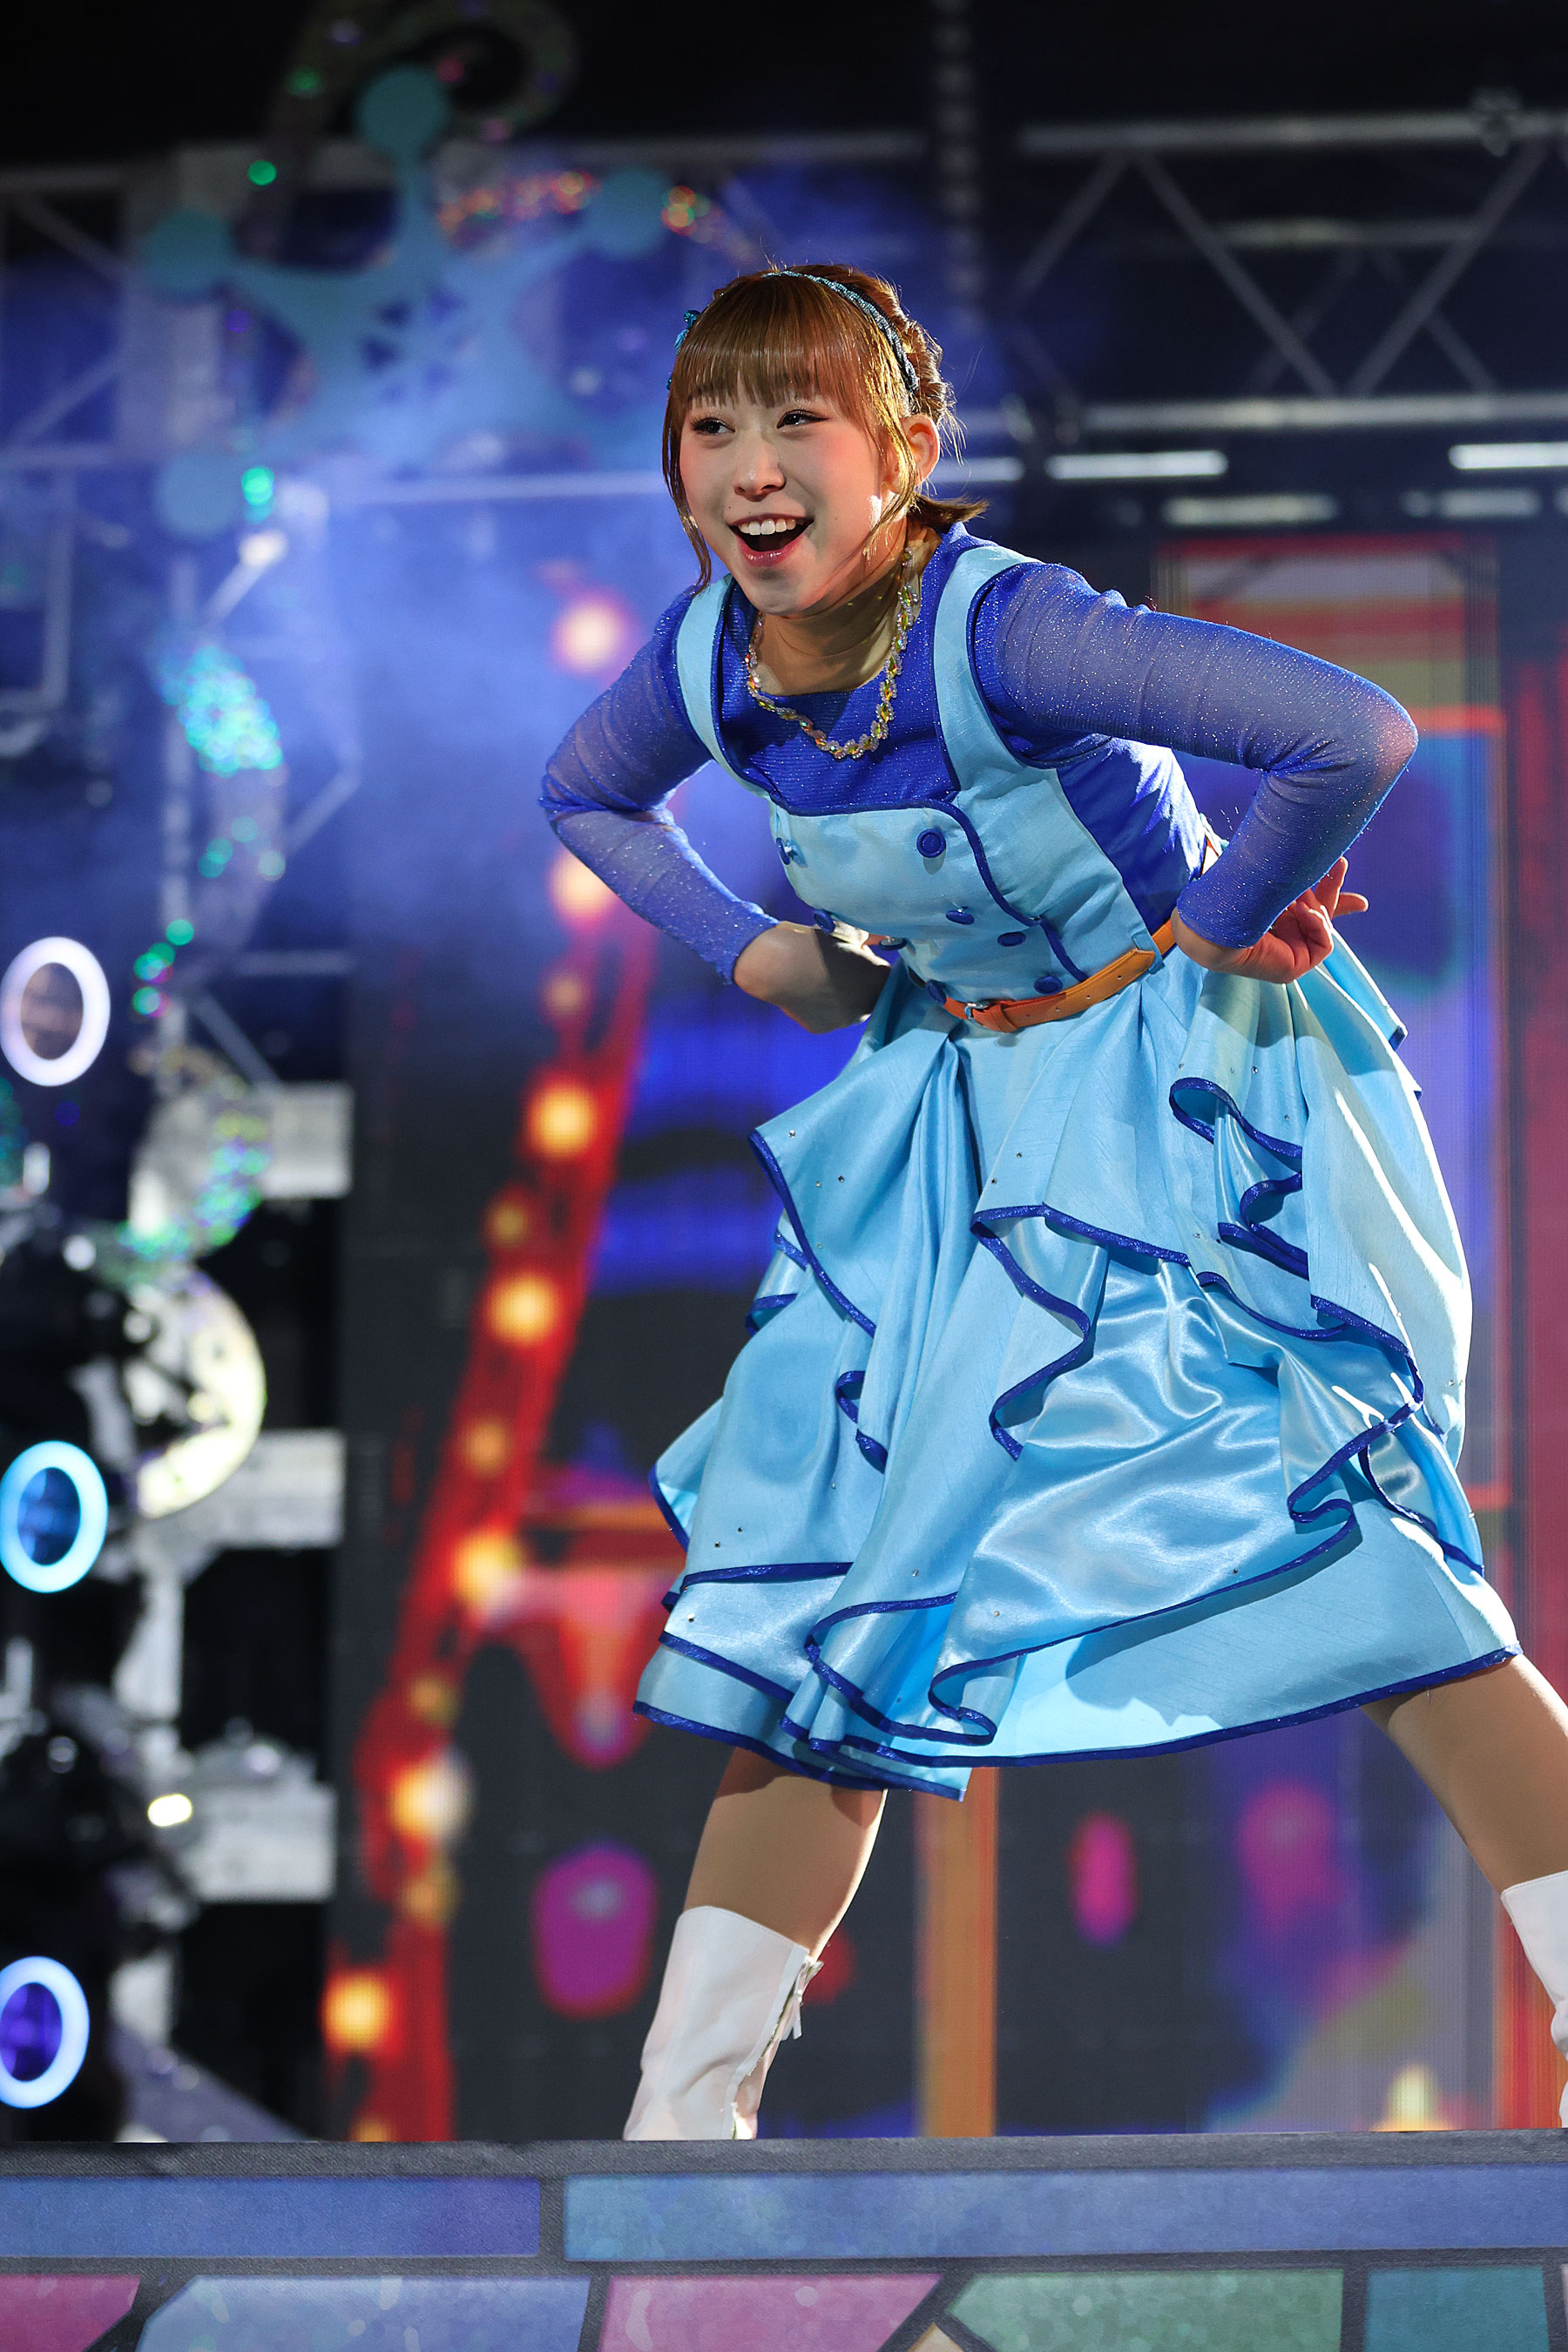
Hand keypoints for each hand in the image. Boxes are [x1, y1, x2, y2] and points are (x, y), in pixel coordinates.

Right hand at [733, 922, 888, 1031]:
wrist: (776, 965)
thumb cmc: (813, 943)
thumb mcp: (845, 931)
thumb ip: (867, 936)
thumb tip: (878, 936)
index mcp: (877, 980)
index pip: (884, 973)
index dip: (868, 962)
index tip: (854, 953)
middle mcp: (866, 1005)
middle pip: (869, 993)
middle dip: (858, 981)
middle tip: (836, 965)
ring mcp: (844, 1020)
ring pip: (849, 1006)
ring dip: (842, 995)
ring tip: (819, 978)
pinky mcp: (822, 1028)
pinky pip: (828, 1015)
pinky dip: (822, 1005)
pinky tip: (808, 990)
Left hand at [1171, 856, 1367, 984]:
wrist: (1214, 921)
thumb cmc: (1232, 895)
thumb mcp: (1268, 876)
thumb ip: (1289, 870)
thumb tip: (1312, 854)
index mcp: (1271, 913)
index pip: (1304, 904)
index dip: (1328, 888)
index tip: (1341, 865)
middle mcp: (1278, 933)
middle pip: (1318, 915)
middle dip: (1335, 892)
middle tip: (1340, 863)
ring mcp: (1285, 951)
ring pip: (1323, 925)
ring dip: (1318, 906)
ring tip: (1301, 896)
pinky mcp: (1292, 968)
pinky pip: (1323, 945)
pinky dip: (1318, 925)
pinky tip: (1302, 912)